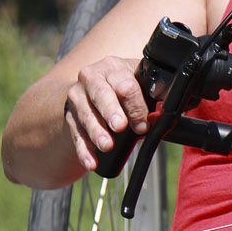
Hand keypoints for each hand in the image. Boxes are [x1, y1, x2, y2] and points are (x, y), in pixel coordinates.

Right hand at [62, 55, 151, 172]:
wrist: (92, 90)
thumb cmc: (122, 89)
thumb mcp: (138, 86)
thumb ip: (153, 99)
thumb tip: (161, 117)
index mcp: (112, 68)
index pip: (124, 84)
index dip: (135, 105)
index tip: (142, 124)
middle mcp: (91, 78)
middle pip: (101, 94)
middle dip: (111, 111)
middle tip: (120, 126)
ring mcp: (77, 97)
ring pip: (86, 115)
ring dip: (96, 132)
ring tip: (107, 146)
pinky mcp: (70, 117)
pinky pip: (76, 135)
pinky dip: (84, 151)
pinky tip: (91, 162)